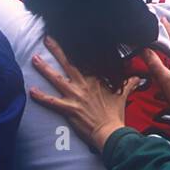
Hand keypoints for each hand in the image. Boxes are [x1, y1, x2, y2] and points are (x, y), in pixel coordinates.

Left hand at [29, 36, 138, 151]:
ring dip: (44, 68)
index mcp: (95, 79)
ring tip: (34, 58)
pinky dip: (41, 97)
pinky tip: (31, 91)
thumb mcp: (122, 96)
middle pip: (68, 63)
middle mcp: (83, 84)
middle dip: (56, 49)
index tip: (68, 37)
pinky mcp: (69, 108)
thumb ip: (128, 84)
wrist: (110, 132)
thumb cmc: (115, 115)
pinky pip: (51, 101)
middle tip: (46, 37)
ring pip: (56, 78)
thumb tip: (138, 78)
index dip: (76, 49)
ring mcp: (75, 96)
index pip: (84, 60)